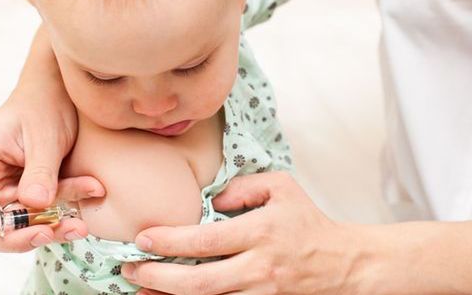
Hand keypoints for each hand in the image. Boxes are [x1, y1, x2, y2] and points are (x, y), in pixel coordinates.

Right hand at [0, 82, 103, 250]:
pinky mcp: (36, 198)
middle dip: (17, 238)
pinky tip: (92, 191)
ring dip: (52, 229)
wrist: (66, 98)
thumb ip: (40, 169)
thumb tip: (35, 204)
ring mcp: (12, 193)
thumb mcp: (44, 134)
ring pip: (23, 228)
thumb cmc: (45, 105)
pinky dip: (68, 214)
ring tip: (80, 223)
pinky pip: (47, 217)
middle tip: (48, 233)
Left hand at [121, 172, 368, 294]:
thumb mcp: (281, 187)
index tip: (142, 238)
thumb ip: (241, 186)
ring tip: (139, 291)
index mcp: (261, 232)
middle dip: (158, 279)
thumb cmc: (306, 221)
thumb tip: (207, 200)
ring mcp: (262, 294)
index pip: (206, 240)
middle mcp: (260, 268)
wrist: (342, 264)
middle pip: (200, 283)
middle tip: (130, 271)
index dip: (169, 241)